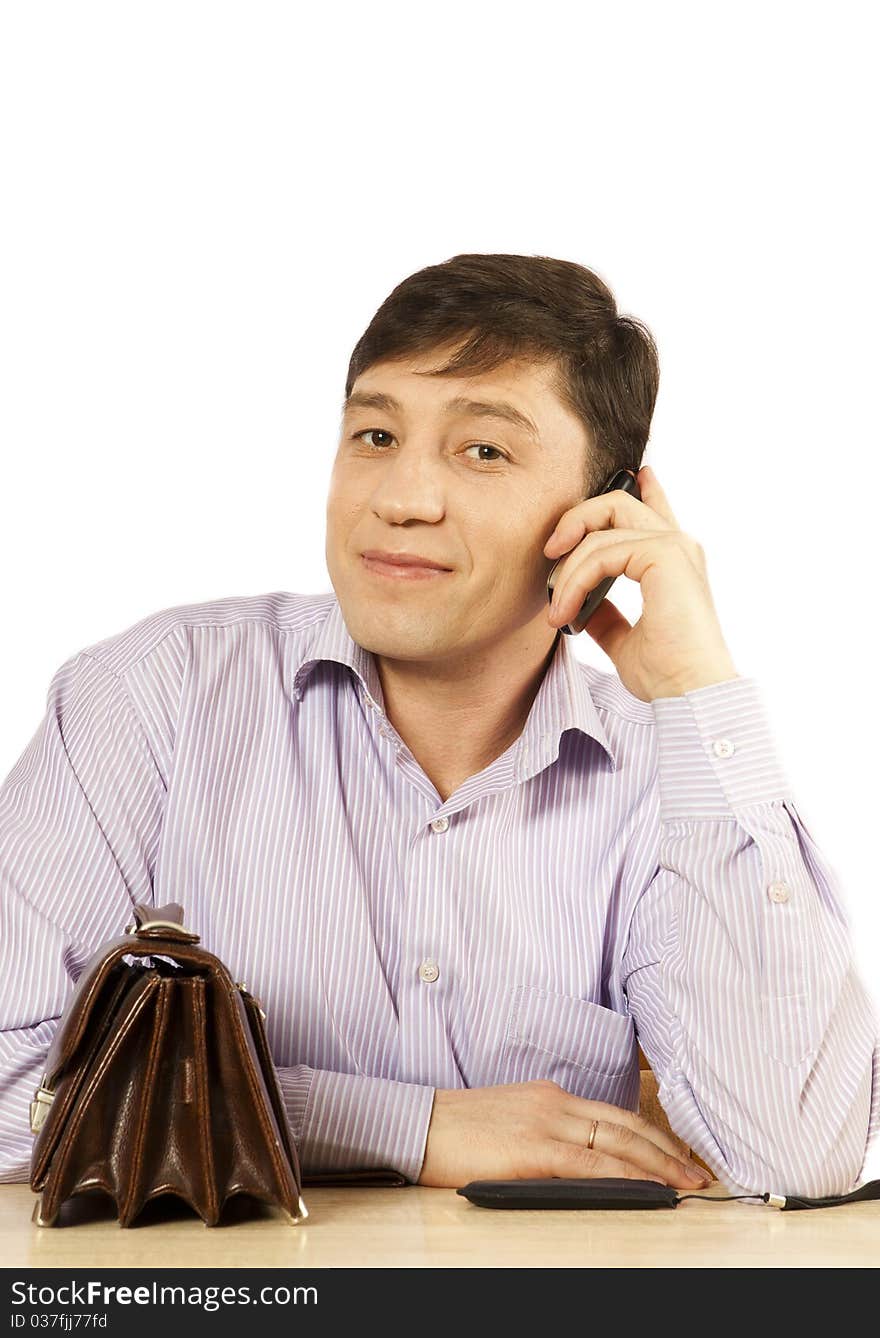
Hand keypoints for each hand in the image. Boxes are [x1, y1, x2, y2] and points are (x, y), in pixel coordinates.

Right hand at [416, 1079, 712, 1187]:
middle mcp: (555, 1102)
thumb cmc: (457, 1129)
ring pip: (616, 1142)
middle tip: (699, 1172)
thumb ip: (546, 1130)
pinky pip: (589, 1162)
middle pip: (625, 1124)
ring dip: (657, 1165)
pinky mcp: (533, 1149)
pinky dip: (622, 1174)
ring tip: (685, 1184)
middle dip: (668, 1150)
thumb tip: (579, 1157)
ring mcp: (545, 1123)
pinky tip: (643, 1186)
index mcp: (550, 1095)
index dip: (652, 1135)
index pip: (614, 1114)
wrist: (419, 1124)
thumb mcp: (510, 1119)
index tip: (678, 1153)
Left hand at [544, 465, 738, 700]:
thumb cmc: (666, 674)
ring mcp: (675, 547)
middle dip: (576, 520)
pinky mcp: (665, 556)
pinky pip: (603, 552)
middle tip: (550, 552)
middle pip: (618, 502)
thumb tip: (580, 607)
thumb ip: (606, 615)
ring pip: (602, 528)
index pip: (656, 510)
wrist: (689, 693)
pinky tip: (566, 611)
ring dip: (569, 569)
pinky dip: (576, 580)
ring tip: (557, 608)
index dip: (645, 488)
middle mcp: (678, 546)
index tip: (636, 474)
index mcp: (674, 561)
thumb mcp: (625, 639)